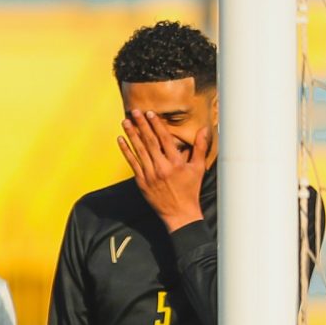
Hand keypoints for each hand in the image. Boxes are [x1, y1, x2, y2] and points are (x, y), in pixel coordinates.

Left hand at [118, 110, 208, 231]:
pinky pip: (132, 163)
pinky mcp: (141, 182)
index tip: (150, 113)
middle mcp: (162, 167)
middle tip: (135, 111)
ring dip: (131, 135)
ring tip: (125, 121)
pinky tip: (120, 140)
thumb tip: (205, 129)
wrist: (179, 213)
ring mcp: (150, 174)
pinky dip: (126, 151)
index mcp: (176, 162)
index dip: (156, 125)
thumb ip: (200, 147)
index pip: (164, 139)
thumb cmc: (190, 190)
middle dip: (141, 125)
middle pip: (150, 141)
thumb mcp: (199, 168)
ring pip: (139, 150)